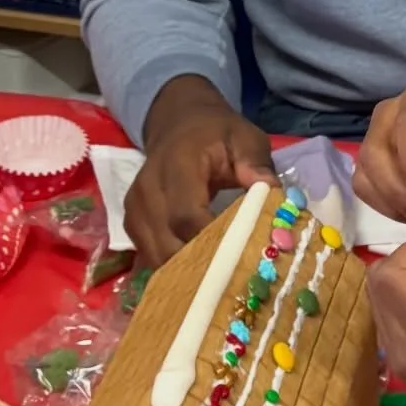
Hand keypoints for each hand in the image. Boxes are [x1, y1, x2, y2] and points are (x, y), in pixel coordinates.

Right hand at [127, 76, 275, 264]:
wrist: (180, 121)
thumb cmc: (218, 133)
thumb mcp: (245, 138)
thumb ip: (256, 165)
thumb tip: (272, 195)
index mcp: (177, 165)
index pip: (186, 214)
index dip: (210, 242)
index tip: (239, 260)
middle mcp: (148, 190)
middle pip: (167, 243)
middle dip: (200, 267)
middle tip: (234, 282)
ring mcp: (135, 209)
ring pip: (155, 256)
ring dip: (185, 273)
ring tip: (219, 283)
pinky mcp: (133, 223)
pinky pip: (148, 256)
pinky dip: (172, 269)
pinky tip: (198, 277)